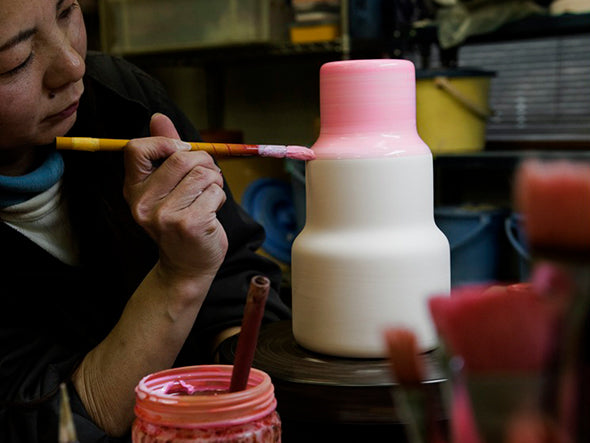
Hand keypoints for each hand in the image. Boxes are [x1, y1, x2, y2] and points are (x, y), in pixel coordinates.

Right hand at [123, 113, 227, 285]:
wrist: (187, 264)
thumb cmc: (181, 219)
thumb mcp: (167, 186)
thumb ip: (164, 150)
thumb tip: (158, 116)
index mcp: (134, 189)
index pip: (136, 148)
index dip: (164, 143)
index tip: (180, 153)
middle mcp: (143, 202)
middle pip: (182, 157)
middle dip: (204, 163)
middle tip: (206, 179)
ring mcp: (164, 215)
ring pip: (203, 173)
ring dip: (214, 182)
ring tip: (207, 198)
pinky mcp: (189, 224)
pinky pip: (215, 192)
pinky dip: (220, 198)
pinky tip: (211, 212)